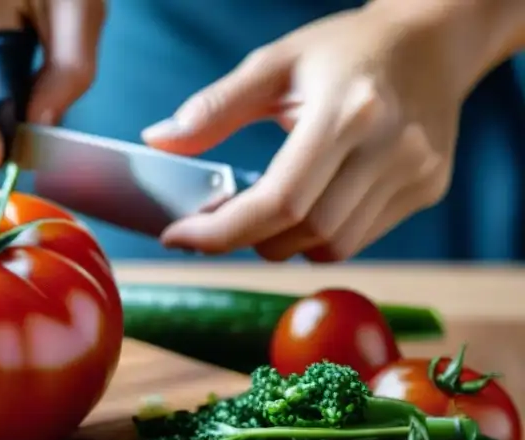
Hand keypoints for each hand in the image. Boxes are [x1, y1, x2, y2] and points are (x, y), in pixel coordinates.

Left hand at [141, 2, 499, 262]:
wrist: (433, 42)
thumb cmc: (346, 50)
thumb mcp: (274, 64)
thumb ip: (214, 107)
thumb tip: (157, 140)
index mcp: (347, 111)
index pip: (279, 201)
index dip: (222, 231)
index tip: (179, 237)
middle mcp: (389, 147)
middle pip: (303, 232)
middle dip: (247, 239)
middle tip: (218, 223)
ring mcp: (415, 172)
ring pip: (332, 247)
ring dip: (283, 244)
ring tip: (263, 215)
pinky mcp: (427, 189)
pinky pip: (359, 240)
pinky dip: (318, 238)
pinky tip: (306, 209)